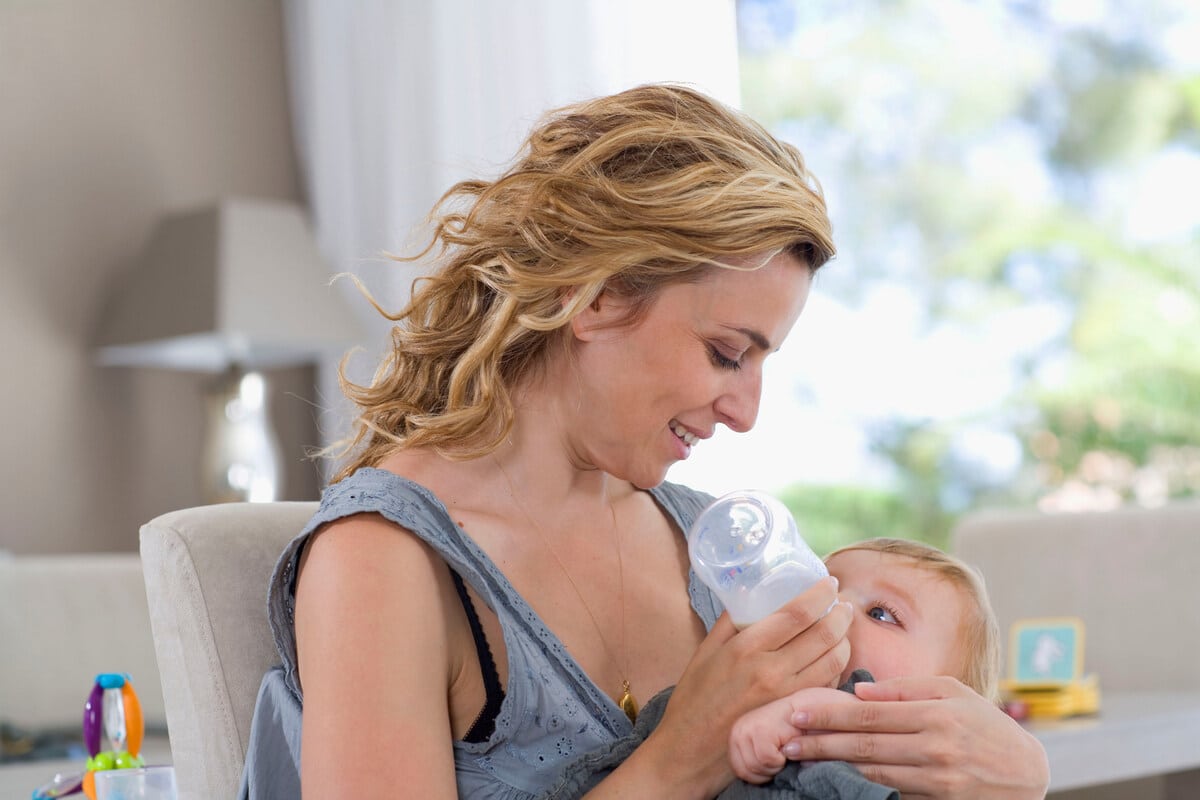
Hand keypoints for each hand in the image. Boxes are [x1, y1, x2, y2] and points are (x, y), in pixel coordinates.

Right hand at [629, 578, 851, 796]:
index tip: (830, 581)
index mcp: (746, 648)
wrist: (689, 751)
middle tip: (843, 604)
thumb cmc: (694, 699)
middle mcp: (770, 671)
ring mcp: (786, 696)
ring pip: (833, 661)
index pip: (797, 613)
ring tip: (842, 628)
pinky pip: (826, 686)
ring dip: (844, 641)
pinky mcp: (793, 715)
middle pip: (823, 635)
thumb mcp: (705, 651)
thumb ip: (730, 621)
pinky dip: (836, 668)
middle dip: (840, 614)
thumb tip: (749, 593)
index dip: (820, 594)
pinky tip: (833, 658)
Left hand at [728, 687, 857, 783]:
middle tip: (783, 754)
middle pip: (745, 772)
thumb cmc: (795, 734)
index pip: (739, 770)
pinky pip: (767, 759)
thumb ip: (754, 759)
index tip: (776, 760)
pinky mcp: (761, 730)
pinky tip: (789, 746)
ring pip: (756, 767)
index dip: (760, 774)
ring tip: (786, 749)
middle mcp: (738, 730)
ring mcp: (747, 728)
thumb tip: (744, 779)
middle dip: (767, 771)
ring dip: (776, 765)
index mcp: (737, 735)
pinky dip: (781, 759)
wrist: (813, 712)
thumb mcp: (767, 749)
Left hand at [786, 676, 1049, 798]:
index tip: (799, 713)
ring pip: (874, 774)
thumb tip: (860, 690)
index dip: (831, 715)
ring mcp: (937, 781)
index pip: (871, 714)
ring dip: (834, 768)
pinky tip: (837, 782)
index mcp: (936, 714)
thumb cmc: (984, 724)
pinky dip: (862, 789)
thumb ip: (906, 688)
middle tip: (787, 740)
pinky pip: (892, 794)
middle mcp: (936, 748)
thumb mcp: (953, 692)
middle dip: (822, 744)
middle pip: (866, 746)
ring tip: (803, 760)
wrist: (1025, 774)